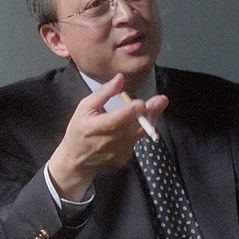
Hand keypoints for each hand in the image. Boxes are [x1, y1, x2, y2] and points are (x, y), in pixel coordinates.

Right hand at [48, 73, 167, 200]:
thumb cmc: (79, 129)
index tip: (141, 103)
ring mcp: (118, 152)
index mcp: (95, 127)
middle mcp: (108, 141)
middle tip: (161, 100)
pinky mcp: (124, 158)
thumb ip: (103, 93)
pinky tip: (138, 122)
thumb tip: (120, 78)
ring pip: (138, 134)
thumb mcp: (84, 108)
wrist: (77, 161)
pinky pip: (135, 141)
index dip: (128, 112)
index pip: (114, 120)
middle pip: (132, 126)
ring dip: (149, 119)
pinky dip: (139, 130)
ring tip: (157, 105)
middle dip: (149, 112)